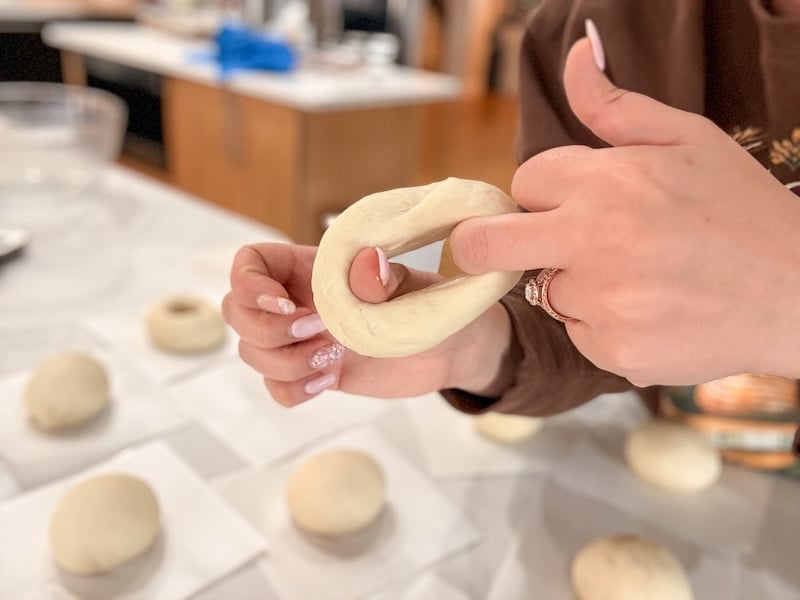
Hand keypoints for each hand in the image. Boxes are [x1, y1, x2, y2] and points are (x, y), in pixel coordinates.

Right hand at [222, 243, 511, 405]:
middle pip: (238, 312)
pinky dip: (292, 390)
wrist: (450, 350)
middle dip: (267, 331)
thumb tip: (367, 265)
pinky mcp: (314, 372)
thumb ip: (385, 279)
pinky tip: (327, 381)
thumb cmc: (433, 305)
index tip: (286, 306)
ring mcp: (303, 339)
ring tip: (332, 358)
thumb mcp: (414, 288)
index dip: (249, 284)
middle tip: (319, 332)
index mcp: (313, 267)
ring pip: (253, 353)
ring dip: (285, 362)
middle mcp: (299, 300)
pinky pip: (276, 387)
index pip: (250, 263)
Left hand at [448, 35, 799, 385]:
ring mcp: (602, 302)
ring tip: (633, 275)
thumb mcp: (687, 139)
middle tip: (527, 243)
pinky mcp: (614, 350)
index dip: (545, 192)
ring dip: (569, 282)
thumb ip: (615, 105)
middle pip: (483, 244)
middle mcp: (595, 242)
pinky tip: (648, 309)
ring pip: (540, 290)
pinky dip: (600, 323)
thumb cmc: (740, 210)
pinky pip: (576, 332)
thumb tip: (576, 54)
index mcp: (607, 182)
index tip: (575, 201)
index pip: (523, 182)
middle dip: (486, 241)